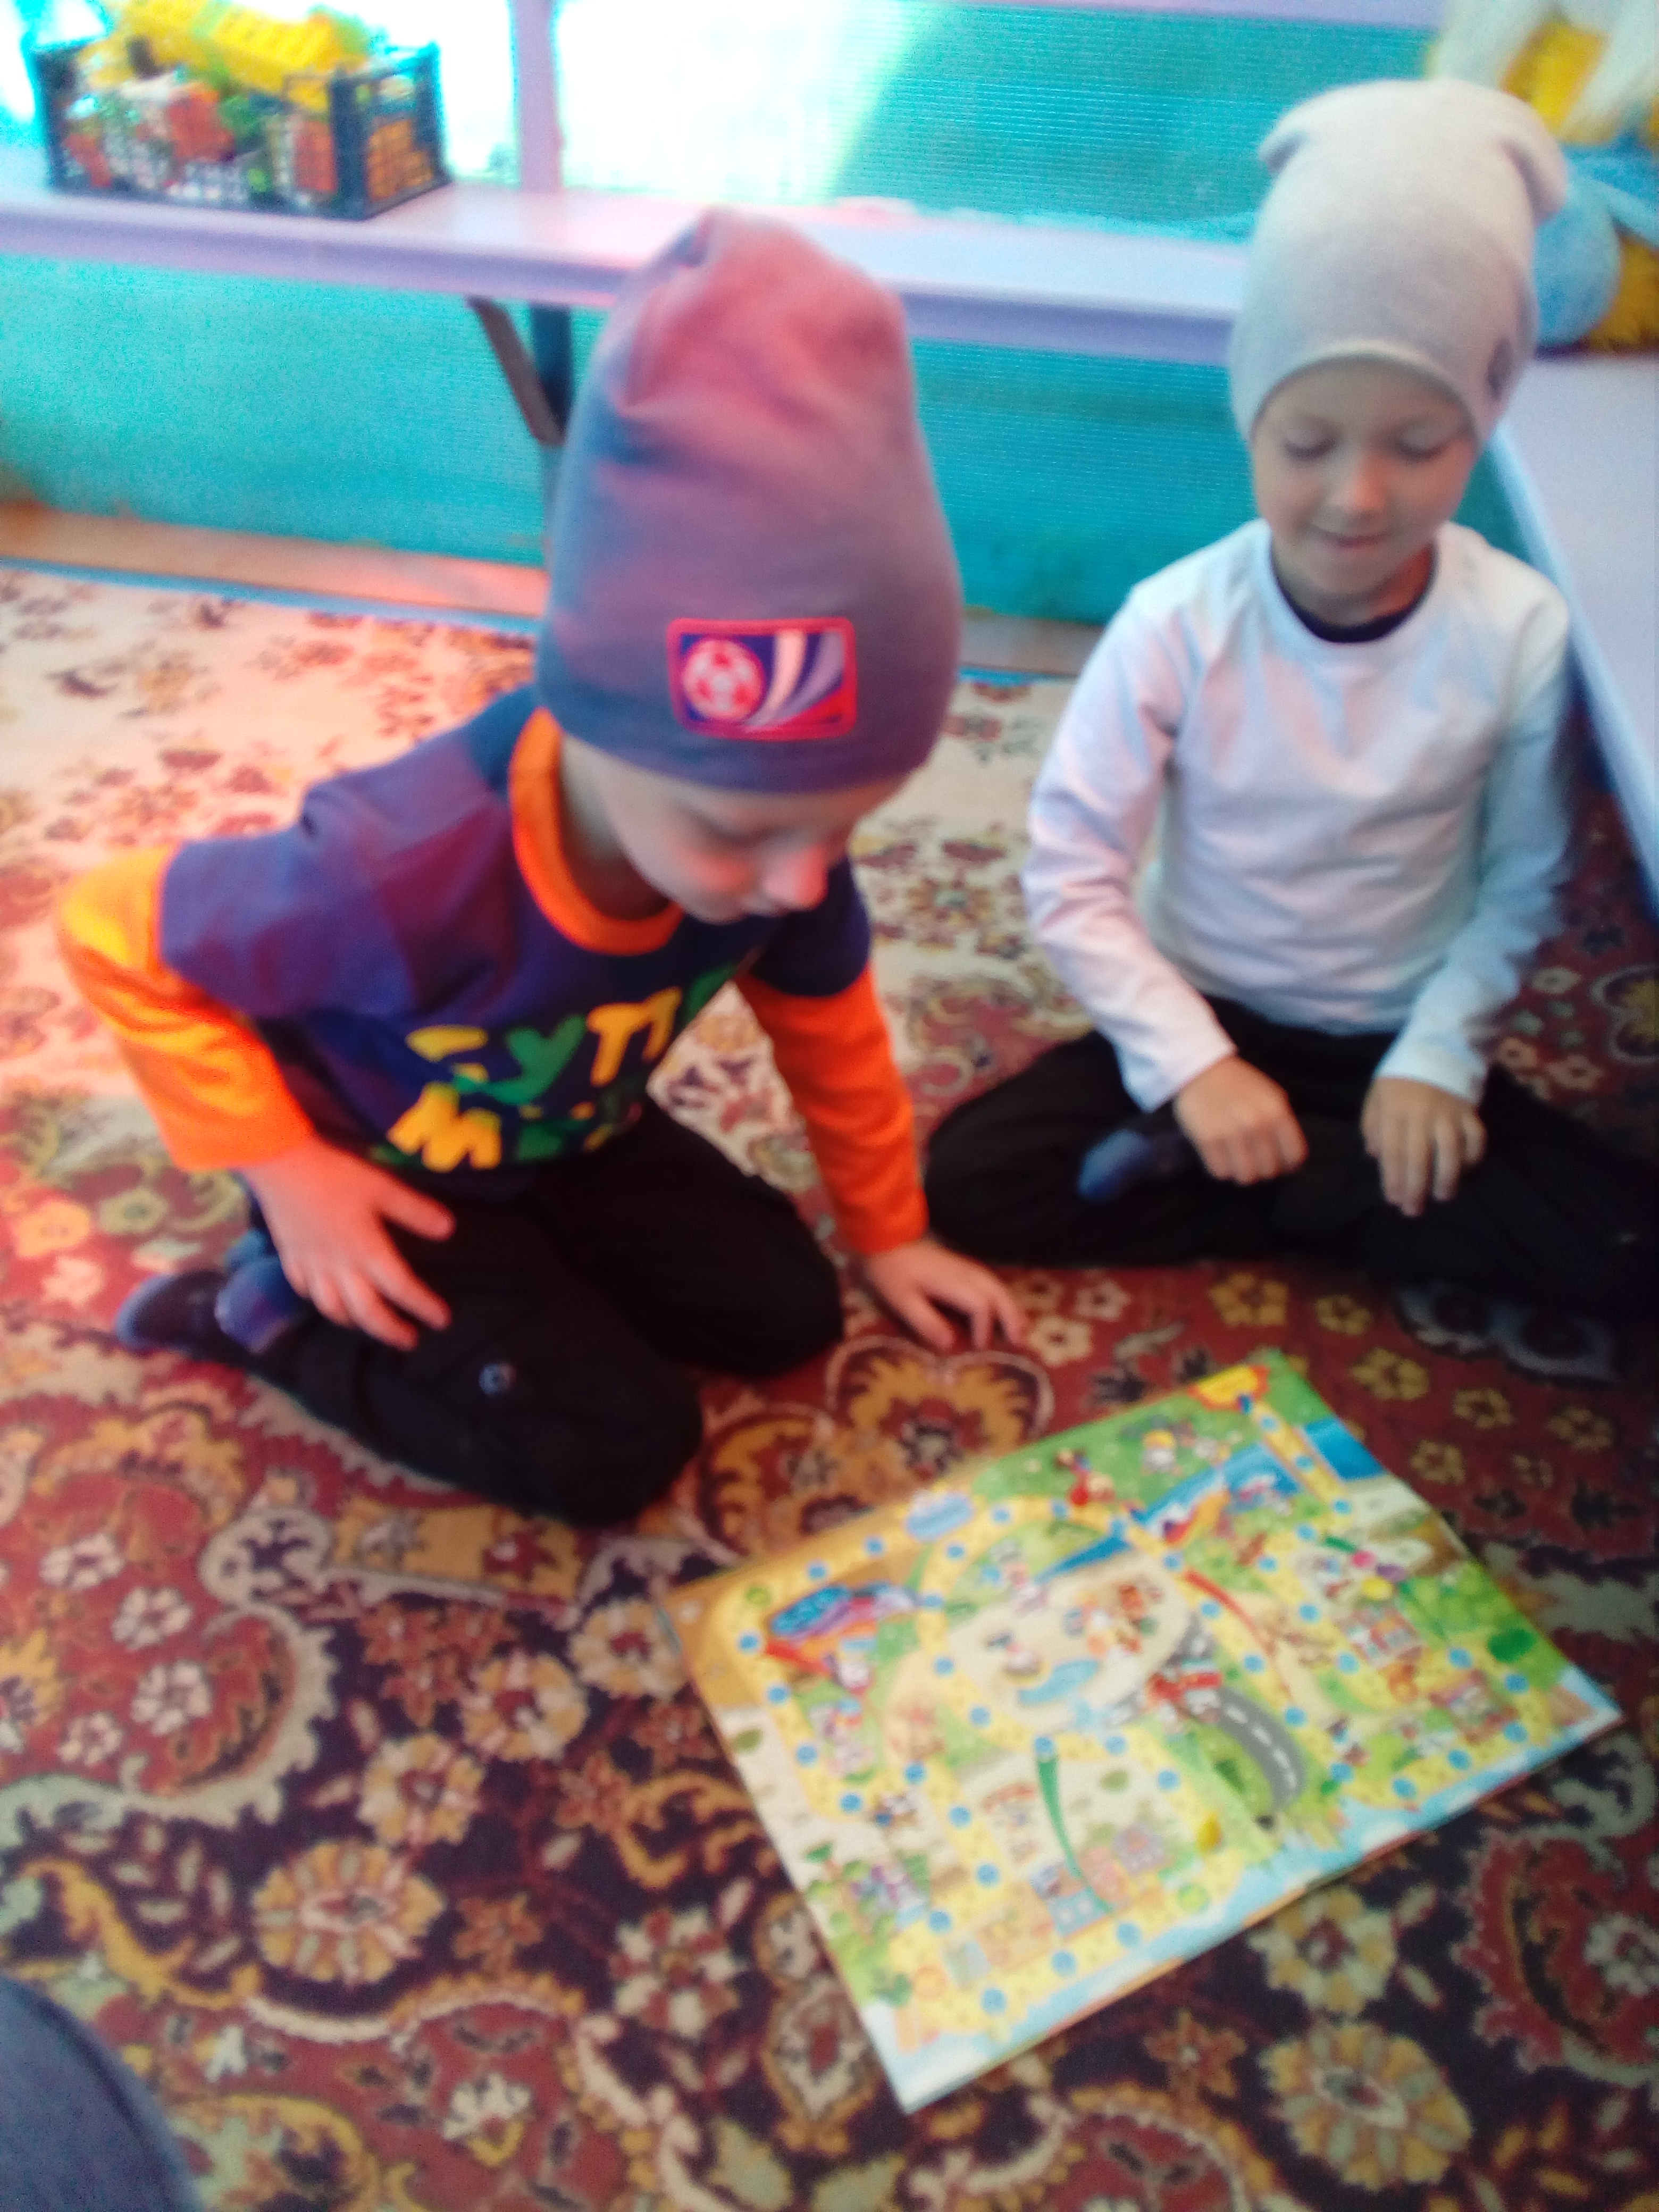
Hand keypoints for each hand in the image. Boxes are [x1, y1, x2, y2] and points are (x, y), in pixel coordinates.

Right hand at [242, 1135, 454, 1349]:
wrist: (280, 1167)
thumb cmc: (336, 1175)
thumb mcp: (383, 1188)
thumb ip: (415, 1211)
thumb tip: (449, 1230)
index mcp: (367, 1252)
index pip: (402, 1288)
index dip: (424, 1306)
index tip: (442, 1320)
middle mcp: (340, 1268)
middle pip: (367, 1312)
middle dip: (390, 1330)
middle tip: (409, 1340)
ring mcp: (312, 1266)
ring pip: (333, 1309)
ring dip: (355, 1323)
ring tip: (369, 1326)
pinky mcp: (290, 1258)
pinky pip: (305, 1291)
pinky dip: (320, 1302)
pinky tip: (327, 1300)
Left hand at [863, 1238, 1025, 1353]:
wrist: (888, 1238)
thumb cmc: (892, 1272)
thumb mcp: (902, 1301)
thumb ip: (926, 1322)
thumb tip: (950, 1345)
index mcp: (952, 1282)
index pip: (980, 1306)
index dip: (984, 1329)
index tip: (980, 1349)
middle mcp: (966, 1273)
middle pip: (998, 1294)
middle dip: (1011, 1318)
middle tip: (1020, 1343)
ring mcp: (967, 1268)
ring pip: (999, 1287)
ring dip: (1012, 1308)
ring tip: (1023, 1329)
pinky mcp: (964, 1267)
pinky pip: (993, 1282)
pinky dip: (1004, 1298)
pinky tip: (1007, 1309)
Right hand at [1173, 1056, 1306, 1183]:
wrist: (1201, 1067)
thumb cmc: (1240, 1082)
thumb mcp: (1271, 1095)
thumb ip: (1282, 1123)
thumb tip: (1289, 1158)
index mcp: (1277, 1111)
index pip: (1294, 1156)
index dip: (1288, 1164)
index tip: (1280, 1162)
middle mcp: (1257, 1124)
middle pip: (1269, 1170)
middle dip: (1263, 1168)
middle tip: (1255, 1160)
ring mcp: (1231, 1133)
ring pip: (1246, 1176)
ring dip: (1243, 1172)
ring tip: (1238, 1162)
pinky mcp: (1207, 1139)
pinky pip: (1220, 1172)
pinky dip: (1221, 1168)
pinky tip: (1221, 1156)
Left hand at [1361, 1076, 1484, 1215]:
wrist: (1437, 1046)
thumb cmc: (1400, 1077)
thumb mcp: (1376, 1095)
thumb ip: (1372, 1125)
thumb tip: (1375, 1156)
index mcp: (1394, 1111)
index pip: (1392, 1152)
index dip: (1393, 1179)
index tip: (1393, 1200)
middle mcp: (1421, 1115)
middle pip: (1419, 1158)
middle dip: (1416, 1189)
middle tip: (1413, 1210)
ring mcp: (1449, 1113)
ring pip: (1450, 1151)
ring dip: (1446, 1178)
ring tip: (1442, 1196)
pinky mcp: (1469, 1110)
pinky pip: (1475, 1137)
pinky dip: (1473, 1156)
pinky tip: (1467, 1170)